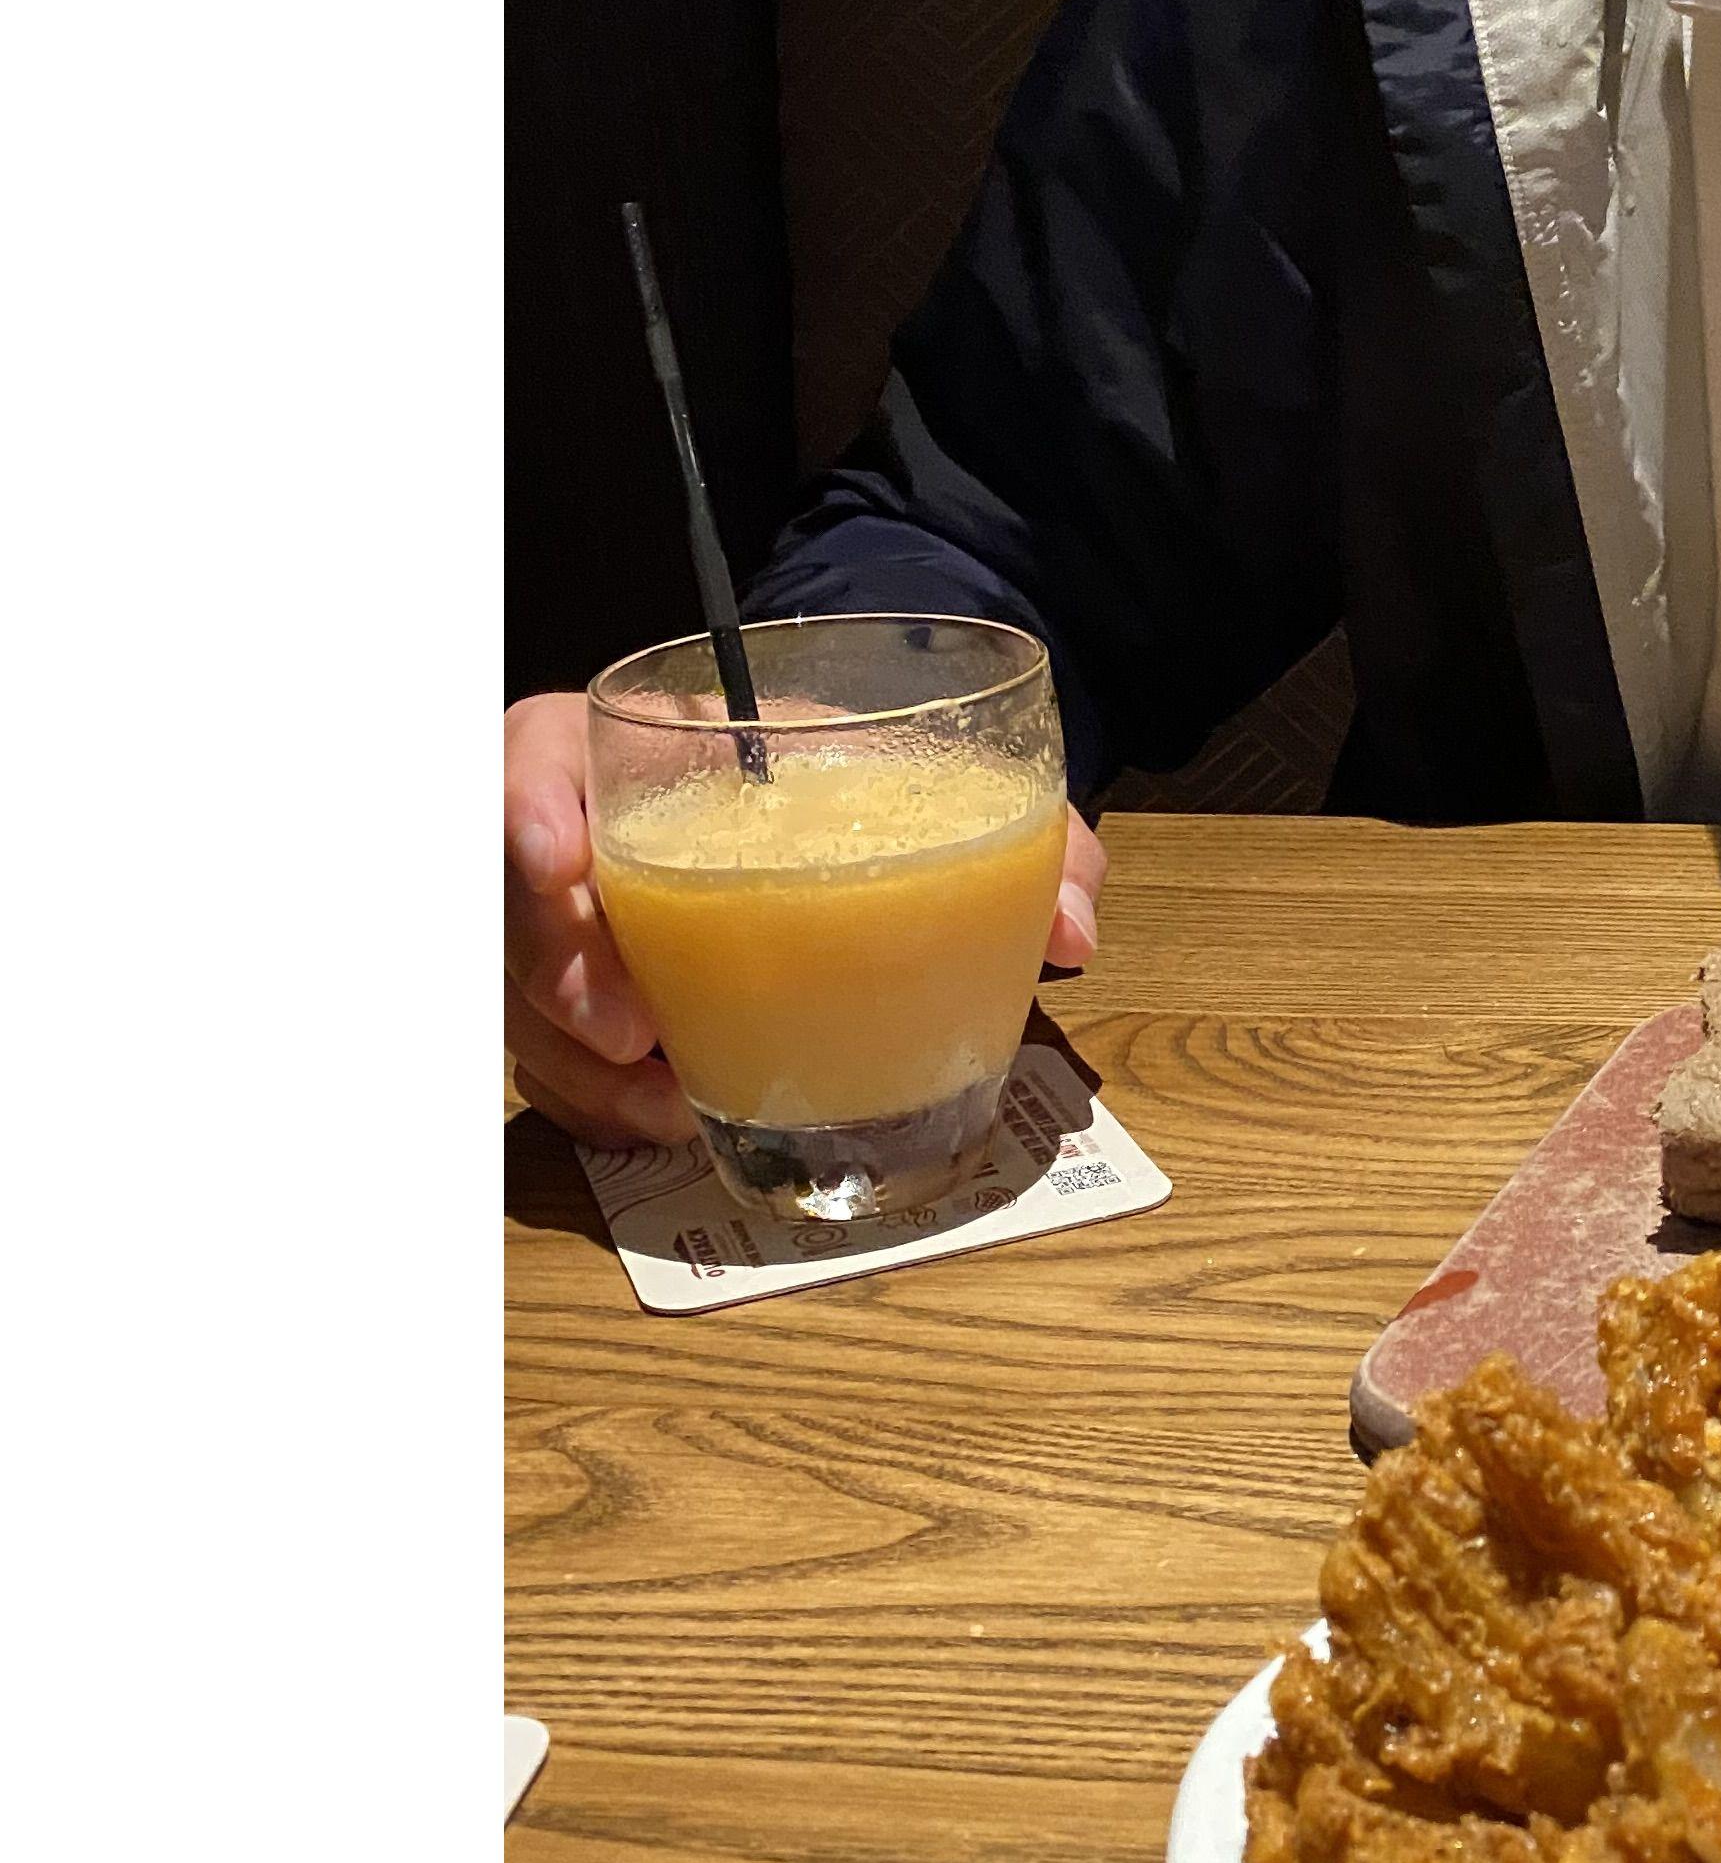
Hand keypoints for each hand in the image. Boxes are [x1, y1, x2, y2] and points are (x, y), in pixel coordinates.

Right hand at [505, 691, 1103, 1146]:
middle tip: (635, 1036)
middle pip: (505, 904)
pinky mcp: (570, 1003)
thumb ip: (1024, 839)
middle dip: (555, 976)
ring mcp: (561, 923)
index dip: (522, 809)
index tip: (561, 862)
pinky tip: (674, 1119)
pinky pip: (552, 1064)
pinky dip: (604, 1104)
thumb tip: (1074, 932)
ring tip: (672, 1101)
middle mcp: (579, 828)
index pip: (531, 757)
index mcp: (650, 743)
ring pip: (520, 1002)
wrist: (831, 798)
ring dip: (585, 1066)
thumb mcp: (932, 782)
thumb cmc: (867, 783)